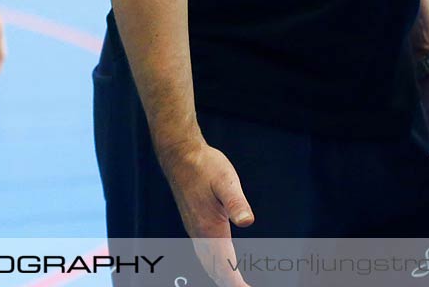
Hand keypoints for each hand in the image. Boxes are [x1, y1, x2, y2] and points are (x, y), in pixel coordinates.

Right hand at [156, 138, 254, 286]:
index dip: (236, 283)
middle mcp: (200, 233)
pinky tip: (218, 264)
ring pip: (207, 263)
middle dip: (229, 283)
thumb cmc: (204, 165)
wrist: (180, 155)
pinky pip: (203, 254)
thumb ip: (237, 202)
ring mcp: (195, 229)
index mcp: (210, 228)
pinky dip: (213, 266)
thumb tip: (248, 222)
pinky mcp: (194, 223)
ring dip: (220, 276)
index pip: (225, 265)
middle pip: (215, 270)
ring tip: (233, 283)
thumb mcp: (226, 180)